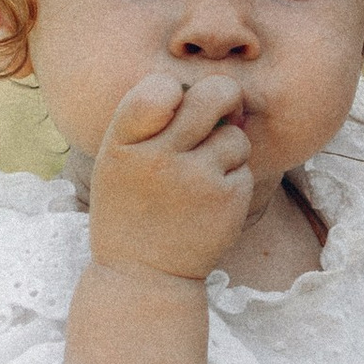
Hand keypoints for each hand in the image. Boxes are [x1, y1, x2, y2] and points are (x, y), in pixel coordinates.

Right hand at [85, 65, 252, 284]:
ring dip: (228, 149)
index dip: (174, 89)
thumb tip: (220, 94)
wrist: (143, 277)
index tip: (175, 103)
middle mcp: (159, 157)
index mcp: (124, 144)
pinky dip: (234, 179)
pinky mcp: (227, 199)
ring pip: (235, 136)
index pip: (158, 87)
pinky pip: (244, 169)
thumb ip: (155, 124)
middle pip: (212, 96)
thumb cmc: (132, 211)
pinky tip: (210, 203)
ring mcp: (196, 179)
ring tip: (203, 177)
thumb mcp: (119, 163)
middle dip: (226, 95)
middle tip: (226, 105)